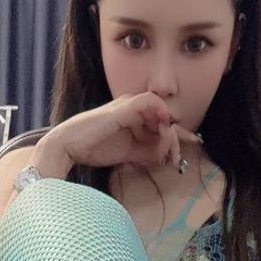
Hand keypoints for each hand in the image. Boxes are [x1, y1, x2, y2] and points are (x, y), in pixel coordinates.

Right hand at [35, 93, 199, 175]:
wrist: (68, 146)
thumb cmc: (93, 148)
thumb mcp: (129, 154)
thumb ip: (148, 152)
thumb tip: (166, 155)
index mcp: (133, 117)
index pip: (162, 123)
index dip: (178, 134)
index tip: (192, 144)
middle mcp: (133, 108)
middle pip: (164, 119)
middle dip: (174, 139)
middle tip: (174, 159)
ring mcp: (128, 105)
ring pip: (161, 112)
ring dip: (168, 133)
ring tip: (165, 152)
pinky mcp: (124, 107)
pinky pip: (150, 102)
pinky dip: (161, 111)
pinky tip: (164, 125)